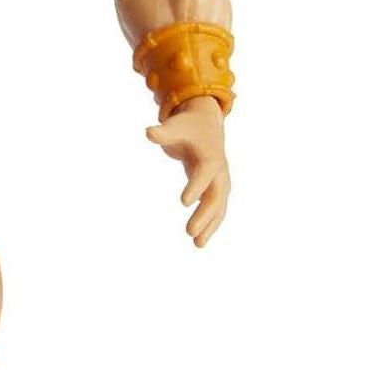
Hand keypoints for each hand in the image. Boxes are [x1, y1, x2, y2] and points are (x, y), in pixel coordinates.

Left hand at [146, 96, 230, 247]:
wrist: (207, 125)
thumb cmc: (187, 127)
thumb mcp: (175, 127)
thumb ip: (163, 133)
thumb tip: (148, 132)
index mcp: (210, 158)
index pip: (203, 175)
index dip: (195, 188)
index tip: (183, 202)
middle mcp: (219, 173)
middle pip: (214, 196)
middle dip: (204, 215)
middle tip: (189, 232)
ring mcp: (221, 182)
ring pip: (218, 208)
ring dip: (210, 226)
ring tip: (197, 244)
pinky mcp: (217, 188)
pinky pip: (216, 210)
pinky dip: (210, 224)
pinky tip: (200, 240)